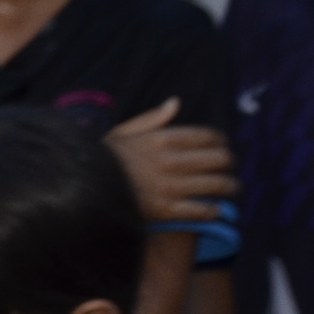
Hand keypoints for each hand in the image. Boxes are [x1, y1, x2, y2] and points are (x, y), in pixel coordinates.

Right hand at [105, 99, 236, 223]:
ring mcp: (169, 187)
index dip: (221, 141)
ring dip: (230, 187)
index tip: (223, 146)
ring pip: (217, 185)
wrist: (82, 189)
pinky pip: (202, 210)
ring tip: (232, 189)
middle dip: (230, 163)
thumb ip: (152, 118)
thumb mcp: (122, 132)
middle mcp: (170, 161)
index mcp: (162, 139)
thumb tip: (175, 102)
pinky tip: (216, 209)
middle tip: (230, 168)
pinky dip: (214, 210)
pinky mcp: (166, 210)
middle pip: (219, 159)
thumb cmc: (102, 159)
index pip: (208, 136)